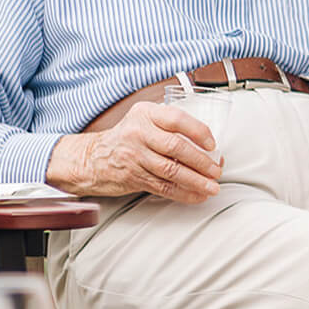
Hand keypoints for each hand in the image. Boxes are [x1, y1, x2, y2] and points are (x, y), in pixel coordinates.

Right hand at [49, 101, 221, 201]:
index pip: (177, 119)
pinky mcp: (133, 176)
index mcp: (145, 113)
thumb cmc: (126, 138)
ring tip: (212, 187)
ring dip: (196, 181)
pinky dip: (183, 193)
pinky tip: (196, 195)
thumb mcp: (144, 120)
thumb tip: (208, 146)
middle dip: (202, 162)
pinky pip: (163, 187)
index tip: (212, 145)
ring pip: (171, 171)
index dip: (199, 132)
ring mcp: (134, 156)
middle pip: (177, 148)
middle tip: (216, 170)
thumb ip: (170, 126)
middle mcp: (138, 132)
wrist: (92, 158)